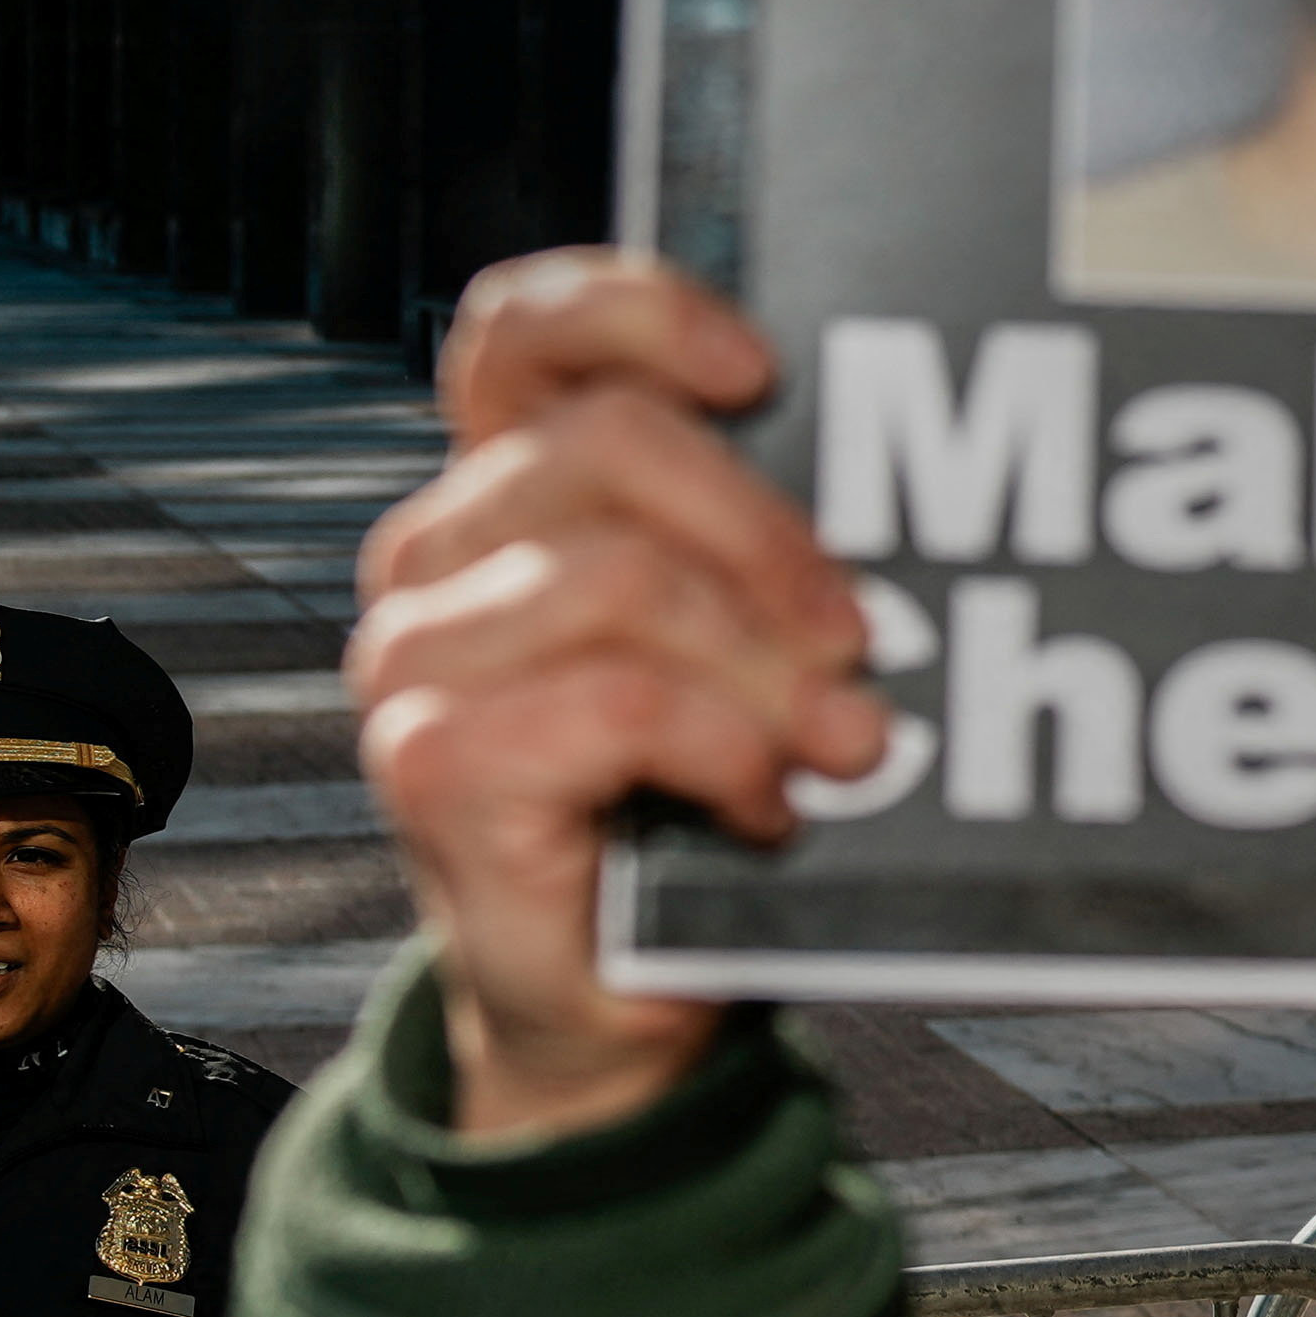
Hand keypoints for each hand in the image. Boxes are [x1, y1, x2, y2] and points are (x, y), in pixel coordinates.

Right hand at [348, 253, 885, 1138]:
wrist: (616, 1002)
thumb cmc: (690, 804)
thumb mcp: (736, 645)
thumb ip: (756, 547)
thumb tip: (899, 494)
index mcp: (502, 495)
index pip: (523, 335)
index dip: (638, 313)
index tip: (762, 370)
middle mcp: (436, 557)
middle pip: (613, 445)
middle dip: (773, 536)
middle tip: (867, 641)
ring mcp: (417, 659)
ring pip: (622, 578)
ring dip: (767, 667)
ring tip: (840, 747)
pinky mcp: (434, 763)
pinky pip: (616, 700)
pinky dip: (723, 749)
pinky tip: (762, 805)